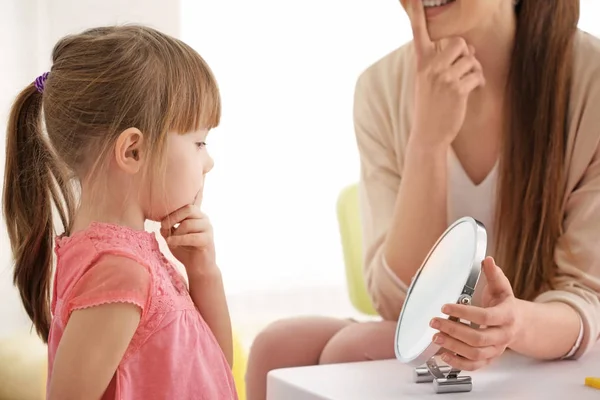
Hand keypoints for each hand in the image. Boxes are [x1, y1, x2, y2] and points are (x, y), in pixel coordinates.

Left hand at [160, 191, 215, 272]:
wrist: (198, 268)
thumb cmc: (185, 251)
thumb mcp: (173, 236)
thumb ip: (168, 228)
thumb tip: (162, 222)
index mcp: (197, 215)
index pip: (186, 205)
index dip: (173, 211)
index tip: (162, 222)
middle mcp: (205, 219)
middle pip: (189, 209)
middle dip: (173, 217)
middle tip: (164, 226)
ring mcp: (208, 228)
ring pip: (188, 223)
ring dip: (176, 233)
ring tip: (170, 241)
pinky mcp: (208, 240)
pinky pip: (191, 237)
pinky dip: (178, 240)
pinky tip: (171, 243)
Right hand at [407, 0, 484, 146]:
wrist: (428, 134)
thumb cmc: (430, 107)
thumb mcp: (426, 82)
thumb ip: (440, 62)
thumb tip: (468, 47)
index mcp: (421, 63)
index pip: (417, 32)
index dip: (415, 12)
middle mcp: (430, 67)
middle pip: (459, 42)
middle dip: (467, 54)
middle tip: (463, 69)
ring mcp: (443, 78)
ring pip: (471, 59)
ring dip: (475, 70)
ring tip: (468, 82)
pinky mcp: (457, 89)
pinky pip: (477, 74)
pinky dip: (479, 82)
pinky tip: (472, 91)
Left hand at [429, 257, 520, 370]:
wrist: (519, 324)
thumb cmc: (505, 304)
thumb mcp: (501, 288)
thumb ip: (494, 274)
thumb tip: (487, 260)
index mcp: (507, 316)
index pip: (485, 317)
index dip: (464, 312)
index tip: (445, 306)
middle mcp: (503, 335)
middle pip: (478, 338)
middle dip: (454, 331)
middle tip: (434, 322)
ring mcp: (496, 349)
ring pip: (476, 354)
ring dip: (453, 347)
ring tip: (435, 337)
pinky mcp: (490, 359)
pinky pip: (475, 366)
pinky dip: (459, 364)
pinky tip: (444, 355)